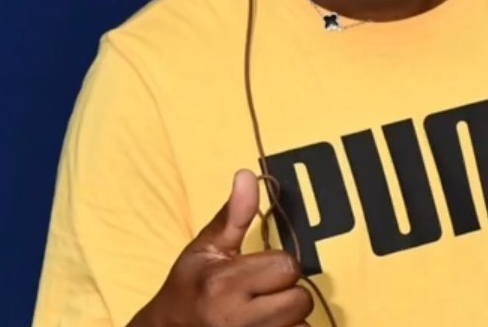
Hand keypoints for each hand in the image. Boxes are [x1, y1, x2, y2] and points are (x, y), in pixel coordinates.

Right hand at [131, 170, 312, 326]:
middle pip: (300, 300)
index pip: (287, 267)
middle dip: (287, 294)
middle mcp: (237, 319)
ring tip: (262, 313)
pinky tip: (265, 326)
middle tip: (261, 293)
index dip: (278, 266)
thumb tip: (247, 175)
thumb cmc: (187, 289)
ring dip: (288, 319)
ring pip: (300, 325)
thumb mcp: (205, 249)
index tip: (258, 270)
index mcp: (225, 284)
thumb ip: (234, 215)